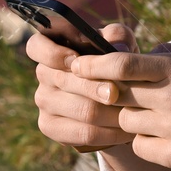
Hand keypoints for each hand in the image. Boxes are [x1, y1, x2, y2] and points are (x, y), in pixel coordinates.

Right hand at [27, 23, 137, 152]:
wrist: (117, 98)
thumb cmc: (115, 62)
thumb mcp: (120, 44)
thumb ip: (118, 36)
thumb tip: (116, 44)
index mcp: (51, 47)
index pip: (36, 46)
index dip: (53, 54)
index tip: (77, 59)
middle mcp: (43, 73)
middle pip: (65, 81)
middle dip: (97, 87)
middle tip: (118, 93)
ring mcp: (44, 101)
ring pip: (80, 109)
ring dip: (110, 113)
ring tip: (134, 113)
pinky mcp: (50, 126)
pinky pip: (82, 133)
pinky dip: (109, 134)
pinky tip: (126, 132)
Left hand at [70, 41, 170, 170]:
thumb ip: (167, 53)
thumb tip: (130, 56)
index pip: (120, 65)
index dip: (92, 65)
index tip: (76, 66)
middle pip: (115, 95)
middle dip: (108, 94)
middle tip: (108, 93)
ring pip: (125, 122)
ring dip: (131, 118)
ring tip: (152, 114)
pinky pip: (140, 147)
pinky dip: (145, 141)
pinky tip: (164, 135)